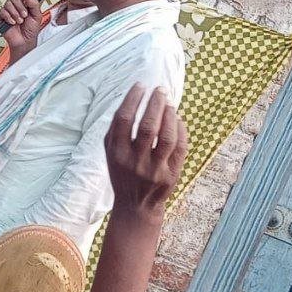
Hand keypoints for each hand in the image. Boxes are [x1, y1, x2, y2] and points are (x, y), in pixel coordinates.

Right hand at [0, 0, 42, 59]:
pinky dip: (9, 18)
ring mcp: (8, 11)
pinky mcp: (1, 17)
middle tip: (24, 15)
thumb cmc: (31, 30)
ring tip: (20, 21)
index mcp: (25, 3)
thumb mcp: (37, 16)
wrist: (24, 41)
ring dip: (15, 13)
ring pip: (8, 4)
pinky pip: (2, 12)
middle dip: (20, 7)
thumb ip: (34, 4)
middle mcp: (16, 5)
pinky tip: (13, 23)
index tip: (27, 2)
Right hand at [104, 84, 187, 219]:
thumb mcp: (111, 153)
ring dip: (170, 115)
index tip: (141, 85)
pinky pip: (180, 147)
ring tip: (169, 103)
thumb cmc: (123, 172)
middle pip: (147, 126)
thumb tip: (132, 99)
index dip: (133, 99)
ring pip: (166, 136)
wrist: (136, 206)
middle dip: (155, 103)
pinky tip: (177, 119)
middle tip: (160, 90)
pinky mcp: (171, 174)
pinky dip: (180, 129)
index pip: (124, 120)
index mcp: (116, 153)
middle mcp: (135, 162)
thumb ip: (116, 129)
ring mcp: (155, 169)